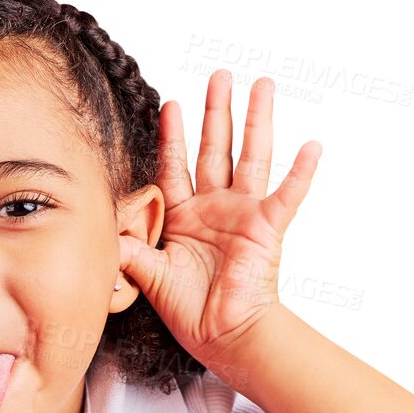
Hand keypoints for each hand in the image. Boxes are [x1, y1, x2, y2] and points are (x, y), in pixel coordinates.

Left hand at [118, 73, 320, 366]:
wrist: (222, 337)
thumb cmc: (190, 311)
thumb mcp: (148, 275)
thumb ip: (127, 247)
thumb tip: (101, 226)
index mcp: (185, 217)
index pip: (175, 166)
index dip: (171, 137)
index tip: (168, 105)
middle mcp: (216, 208)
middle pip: (216, 149)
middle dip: (216, 111)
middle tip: (219, 75)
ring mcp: (244, 214)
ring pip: (251, 157)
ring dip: (256, 121)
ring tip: (262, 86)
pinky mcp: (268, 228)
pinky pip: (287, 196)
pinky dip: (300, 172)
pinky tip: (312, 145)